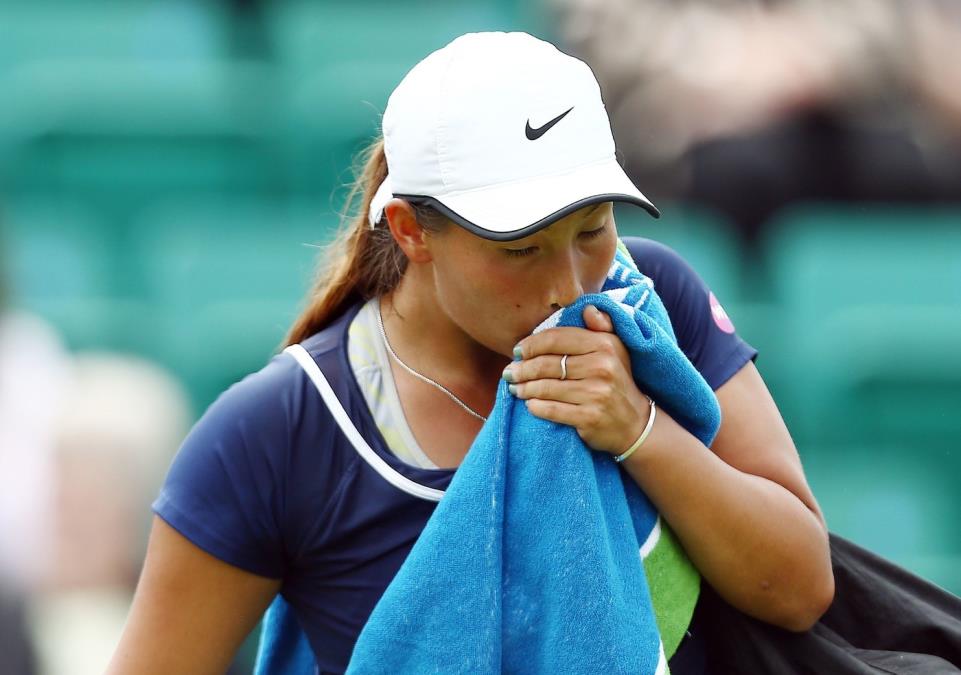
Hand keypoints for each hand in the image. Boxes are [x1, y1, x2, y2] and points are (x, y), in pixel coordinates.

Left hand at [504, 305, 651, 455]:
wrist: (635, 423)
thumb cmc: (617, 381)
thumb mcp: (616, 350)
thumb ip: (601, 327)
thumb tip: (588, 310)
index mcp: (604, 345)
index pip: (556, 339)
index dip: (531, 344)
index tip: (517, 351)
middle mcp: (602, 367)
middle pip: (546, 364)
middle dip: (522, 368)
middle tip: (509, 372)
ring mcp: (596, 393)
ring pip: (545, 387)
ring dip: (524, 388)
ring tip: (514, 387)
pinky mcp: (589, 417)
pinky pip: (551, 410)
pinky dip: (535, 407)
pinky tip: (529, 404)